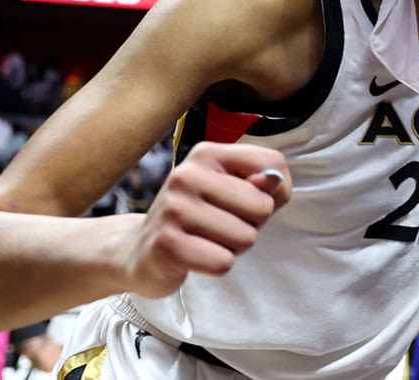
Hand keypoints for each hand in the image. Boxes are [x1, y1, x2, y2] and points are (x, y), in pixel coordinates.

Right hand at [118, 142, 291, 298]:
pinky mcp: (168, 244)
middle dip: (251, 225)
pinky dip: (216, 265)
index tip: (253, 200)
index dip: (279, 191)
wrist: (140, 250)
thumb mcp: (230, 192)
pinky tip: (195, 256)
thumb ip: (260, 185)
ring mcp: (174, 209)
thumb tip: (274, 182)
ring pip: (246, 237)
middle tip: (221, 226)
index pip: (272, 163)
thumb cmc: (198, 219)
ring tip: (206, 240)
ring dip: (233, 247)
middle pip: (263, 206)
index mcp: (207, 154)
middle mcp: (187, 175)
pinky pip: (223, 261)